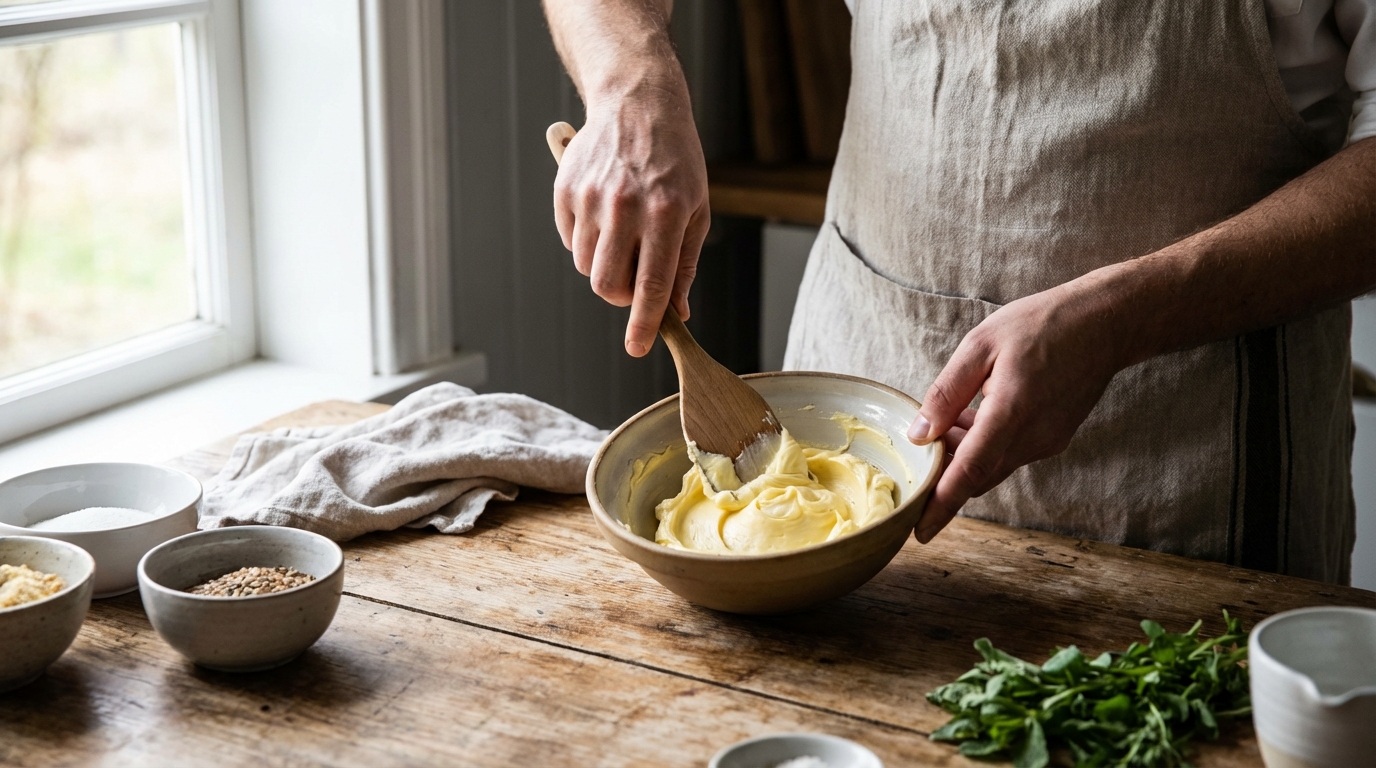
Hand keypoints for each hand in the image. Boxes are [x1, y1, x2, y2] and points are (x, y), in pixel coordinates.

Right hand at [553, 89, 710, 356]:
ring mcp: (590, 198)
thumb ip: (684, 264)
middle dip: (620, 297)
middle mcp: (624, 206)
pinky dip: (587, 243)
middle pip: (607, 285)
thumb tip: (677, 313)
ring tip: (624, 237)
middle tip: (634, 284)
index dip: (644, 323)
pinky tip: (605, 216)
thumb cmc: (676, 160)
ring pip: (586, 266)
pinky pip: (571, 241)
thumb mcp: (696, 210)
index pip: (651, 285)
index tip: (638, 348)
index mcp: (664, 213)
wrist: (638, 104)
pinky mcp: (566, 190)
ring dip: (604, 267)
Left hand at [907, 281, 1131, 542]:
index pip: (970, 473)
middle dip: (947, 470)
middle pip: (977, 475)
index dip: (942, 505)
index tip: (920, 532)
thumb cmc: (1041, 325)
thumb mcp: (980, 345)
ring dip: (966, 452)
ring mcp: (1047, 442)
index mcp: (1010, 414)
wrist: (1105, 324)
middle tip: (924, 443)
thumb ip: (947, 393)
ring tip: (951, 416)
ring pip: (993, 464)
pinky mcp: (1054, 438)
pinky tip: (976, 413)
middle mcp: (1032, 438)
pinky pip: (1011, 453)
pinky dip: (987, 443)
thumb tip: (921, 433)